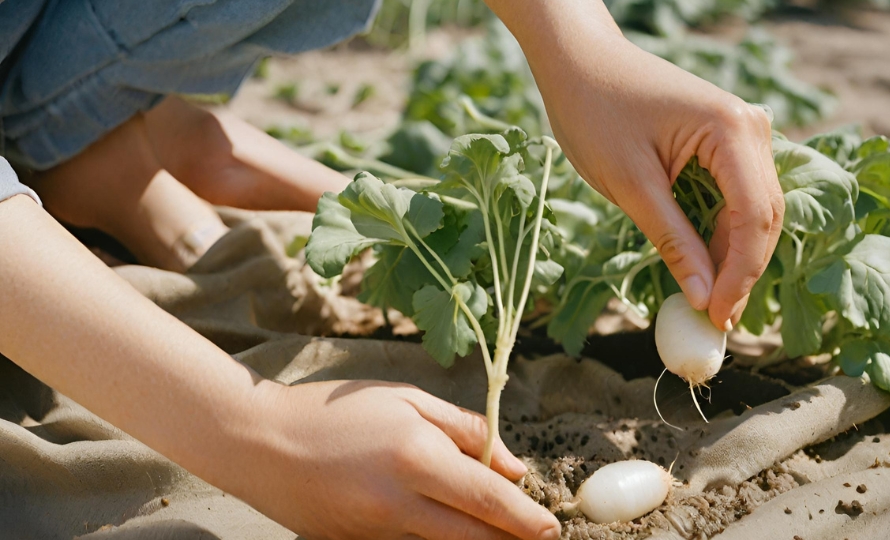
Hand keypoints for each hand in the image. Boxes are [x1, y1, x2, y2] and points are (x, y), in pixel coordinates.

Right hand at [232, 380, 560, 539]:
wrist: (258, 443)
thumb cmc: (335, 410)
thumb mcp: (404, 399)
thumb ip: (463, 429)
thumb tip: (511, 464)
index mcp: (416, 457)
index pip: (487, 500)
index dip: (525, 519)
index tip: (550, 528)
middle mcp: (400, 503)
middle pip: (473, 538)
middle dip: (509, 539)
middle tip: (534, 534)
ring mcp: (376, 532)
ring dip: (474, 537)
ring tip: (491, 522)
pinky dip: (434, 535)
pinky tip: (439, 515)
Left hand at [489, 0, 784, 330]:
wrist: (578, 61)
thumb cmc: (595, 111)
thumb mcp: (630, 185)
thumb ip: (671, 240)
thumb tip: (701, 296)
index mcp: (731, 130)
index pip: (754, 217)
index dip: (739, 274)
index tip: (716, 316)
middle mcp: (751, 126)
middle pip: (763, 216)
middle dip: (741, 272)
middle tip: (716, 321)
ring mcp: (742, 131)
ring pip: (753, 210)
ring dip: (733, 256)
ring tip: (708, 302)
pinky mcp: (726, 140)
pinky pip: (735, 195)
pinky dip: (721, 233)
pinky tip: (703, 265)